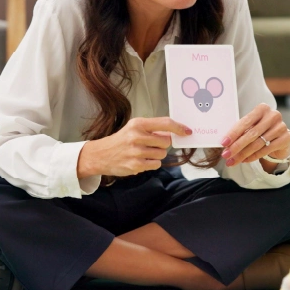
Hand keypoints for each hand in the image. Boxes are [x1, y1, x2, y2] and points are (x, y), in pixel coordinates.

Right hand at [77, 117, 191, 177]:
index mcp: (138, 124)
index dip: (179, 128)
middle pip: (166, 142)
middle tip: (152, 144)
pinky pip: (156, 165)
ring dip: (157, 154)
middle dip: (163, 144)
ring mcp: (136, 152)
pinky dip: (152, 163)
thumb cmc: (122, 140)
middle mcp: (137, 136)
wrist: (101, 154)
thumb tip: (175, 132)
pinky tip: (141, 160)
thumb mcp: (135, 128)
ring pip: (162, 154)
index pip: (165, 123)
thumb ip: (153, 128)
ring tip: (144, 152)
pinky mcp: (135, 165)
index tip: (188, 131)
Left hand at [220, 103, 289, 166]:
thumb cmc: (261, 129)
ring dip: (243, 154)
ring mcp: (281, 127)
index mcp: (262, 108)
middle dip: (236, 146)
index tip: (223, 143)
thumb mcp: (251, 126)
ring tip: (233, 161)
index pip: (245, 122)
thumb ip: (241, 131)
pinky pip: (266, 150)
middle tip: (226, 155)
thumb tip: (225, 144)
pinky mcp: (285, 139)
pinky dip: (253, 156)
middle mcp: (273, 115)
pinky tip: (245, 160)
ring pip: (258, 144)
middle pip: (251, 134)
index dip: (233, 133)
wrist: (280, 137)